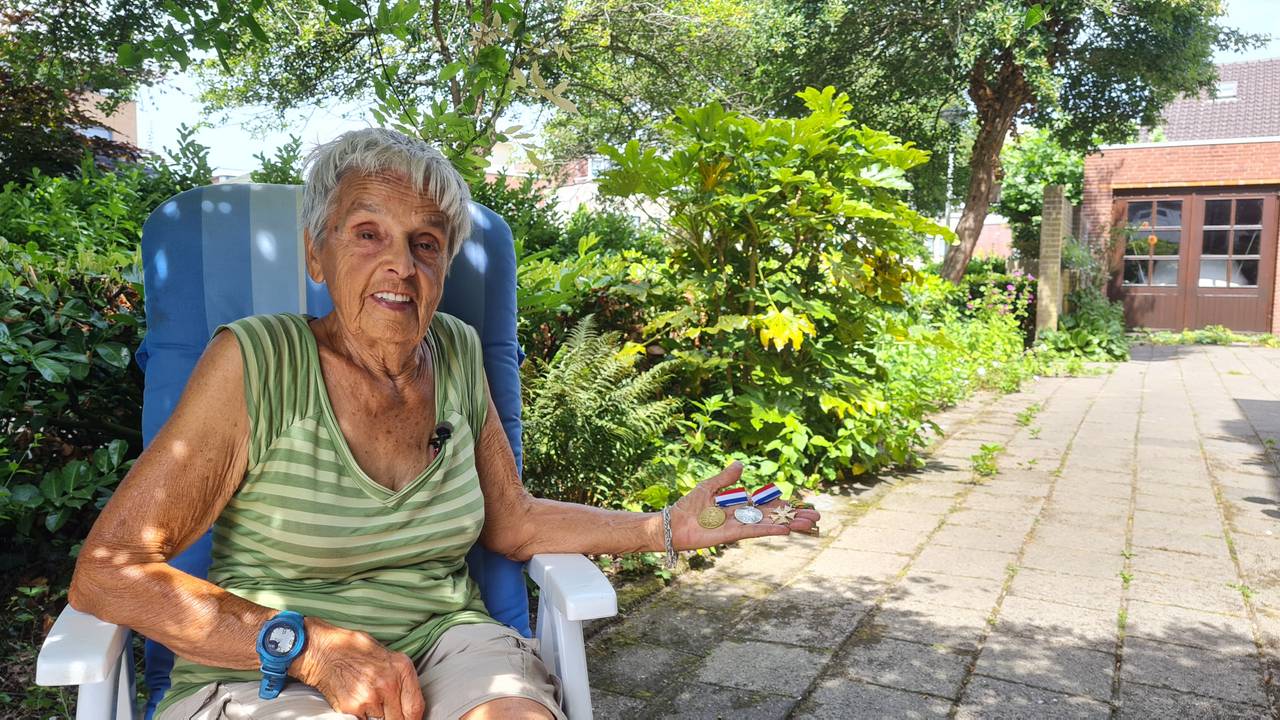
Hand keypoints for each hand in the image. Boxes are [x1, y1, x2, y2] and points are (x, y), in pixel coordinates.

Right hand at [292, 619, 423, 719]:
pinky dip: (362, 716)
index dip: (414, 719)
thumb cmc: (355, 651)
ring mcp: (371, 696)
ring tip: (368, 700)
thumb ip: (401, 679)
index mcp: (402, 668)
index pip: (416, 708)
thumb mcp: (387, 656)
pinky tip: (357, 701)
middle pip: (401, 719)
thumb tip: (408, 703)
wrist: (324, 651)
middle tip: (385, 711)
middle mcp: (389, 683)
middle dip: (395, 718)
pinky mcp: (353, 707)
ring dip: (377, 716)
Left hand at [669, 461, 820, 550]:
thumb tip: (741, 464)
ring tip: (810, 525)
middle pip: (775, 516)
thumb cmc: (689, 506)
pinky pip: (755, 531)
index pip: (768, 505)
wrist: (674, 523)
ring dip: (790, 524)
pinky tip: (786, 530)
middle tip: (817, 518)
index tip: (803, 507)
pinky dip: (770, 530)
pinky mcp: (732, 534)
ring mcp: (740, 526)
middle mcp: (744, 516)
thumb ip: (726, 478)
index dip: (786, 506)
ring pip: (770, 524)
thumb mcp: (710, 486)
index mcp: (741, 505)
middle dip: (795, 516)